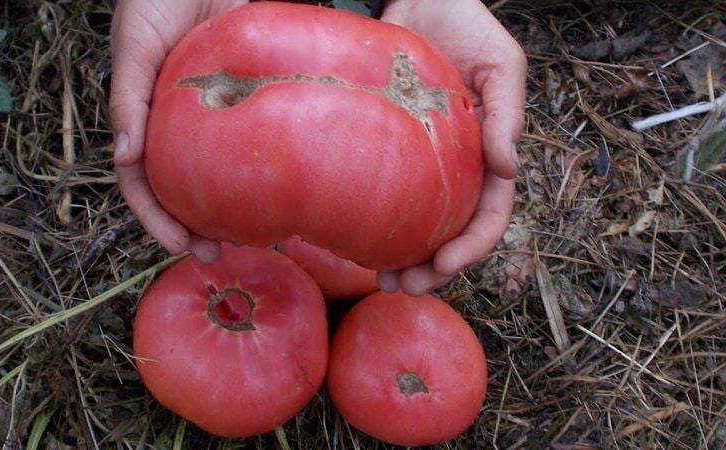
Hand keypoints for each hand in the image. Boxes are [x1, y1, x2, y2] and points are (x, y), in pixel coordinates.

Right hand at [109, 0, 246, 260]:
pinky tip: (284, 191)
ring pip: (222, 173)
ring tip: (255, 238)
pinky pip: (259, 138)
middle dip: (195, 227)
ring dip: (233, 209)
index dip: (157, 219)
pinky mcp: (251, 98)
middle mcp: (180, 127)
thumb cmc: (154, 0)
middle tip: (220, 254)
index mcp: (147, 121)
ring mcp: (217, 117)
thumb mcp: (134, 45)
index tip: (182, 245)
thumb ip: (127, 97)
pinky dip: (265, 169)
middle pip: (184, 189)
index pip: (144, 183)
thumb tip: (124, 157)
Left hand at [376, 0, 526, 295]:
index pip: (489, 214)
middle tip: (402, 287)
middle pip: (448, 232)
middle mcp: (455, 167)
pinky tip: (351, 242)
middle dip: (432, 268)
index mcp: (488, 155)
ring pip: (414, 223)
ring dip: (401, 257)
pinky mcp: (384, 149)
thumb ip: (506, 114)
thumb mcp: (500, 64)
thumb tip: (509, 170)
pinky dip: (371, 221)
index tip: (443, 266)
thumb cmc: (465, 26)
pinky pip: (380, 192)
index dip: (471, 247)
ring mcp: (419, 163)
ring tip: (379, 279)